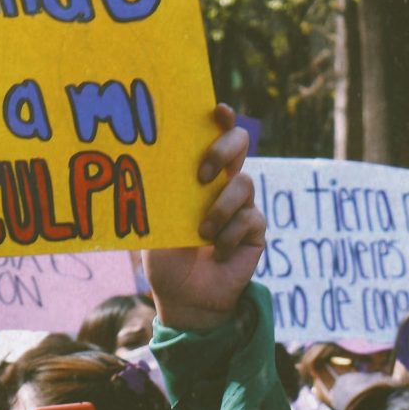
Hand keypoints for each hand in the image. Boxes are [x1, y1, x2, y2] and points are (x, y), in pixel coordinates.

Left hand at [144, 104, 264, 330]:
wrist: (184, 299)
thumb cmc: (166, 259)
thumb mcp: (156, 224)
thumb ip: (161, 196)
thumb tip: (152, 163)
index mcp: (199, 176)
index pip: (214, 136)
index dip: (221, 119)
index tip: (217, 110)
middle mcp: (224, 184)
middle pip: (240, 143)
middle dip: (224, 150)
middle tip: (202, 174)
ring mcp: (243, 206)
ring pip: (244, 184)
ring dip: (221, 208)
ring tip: (202, 233)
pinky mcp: (256, 231)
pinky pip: (251, 219)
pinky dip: (231, 235)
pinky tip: (218, 251)